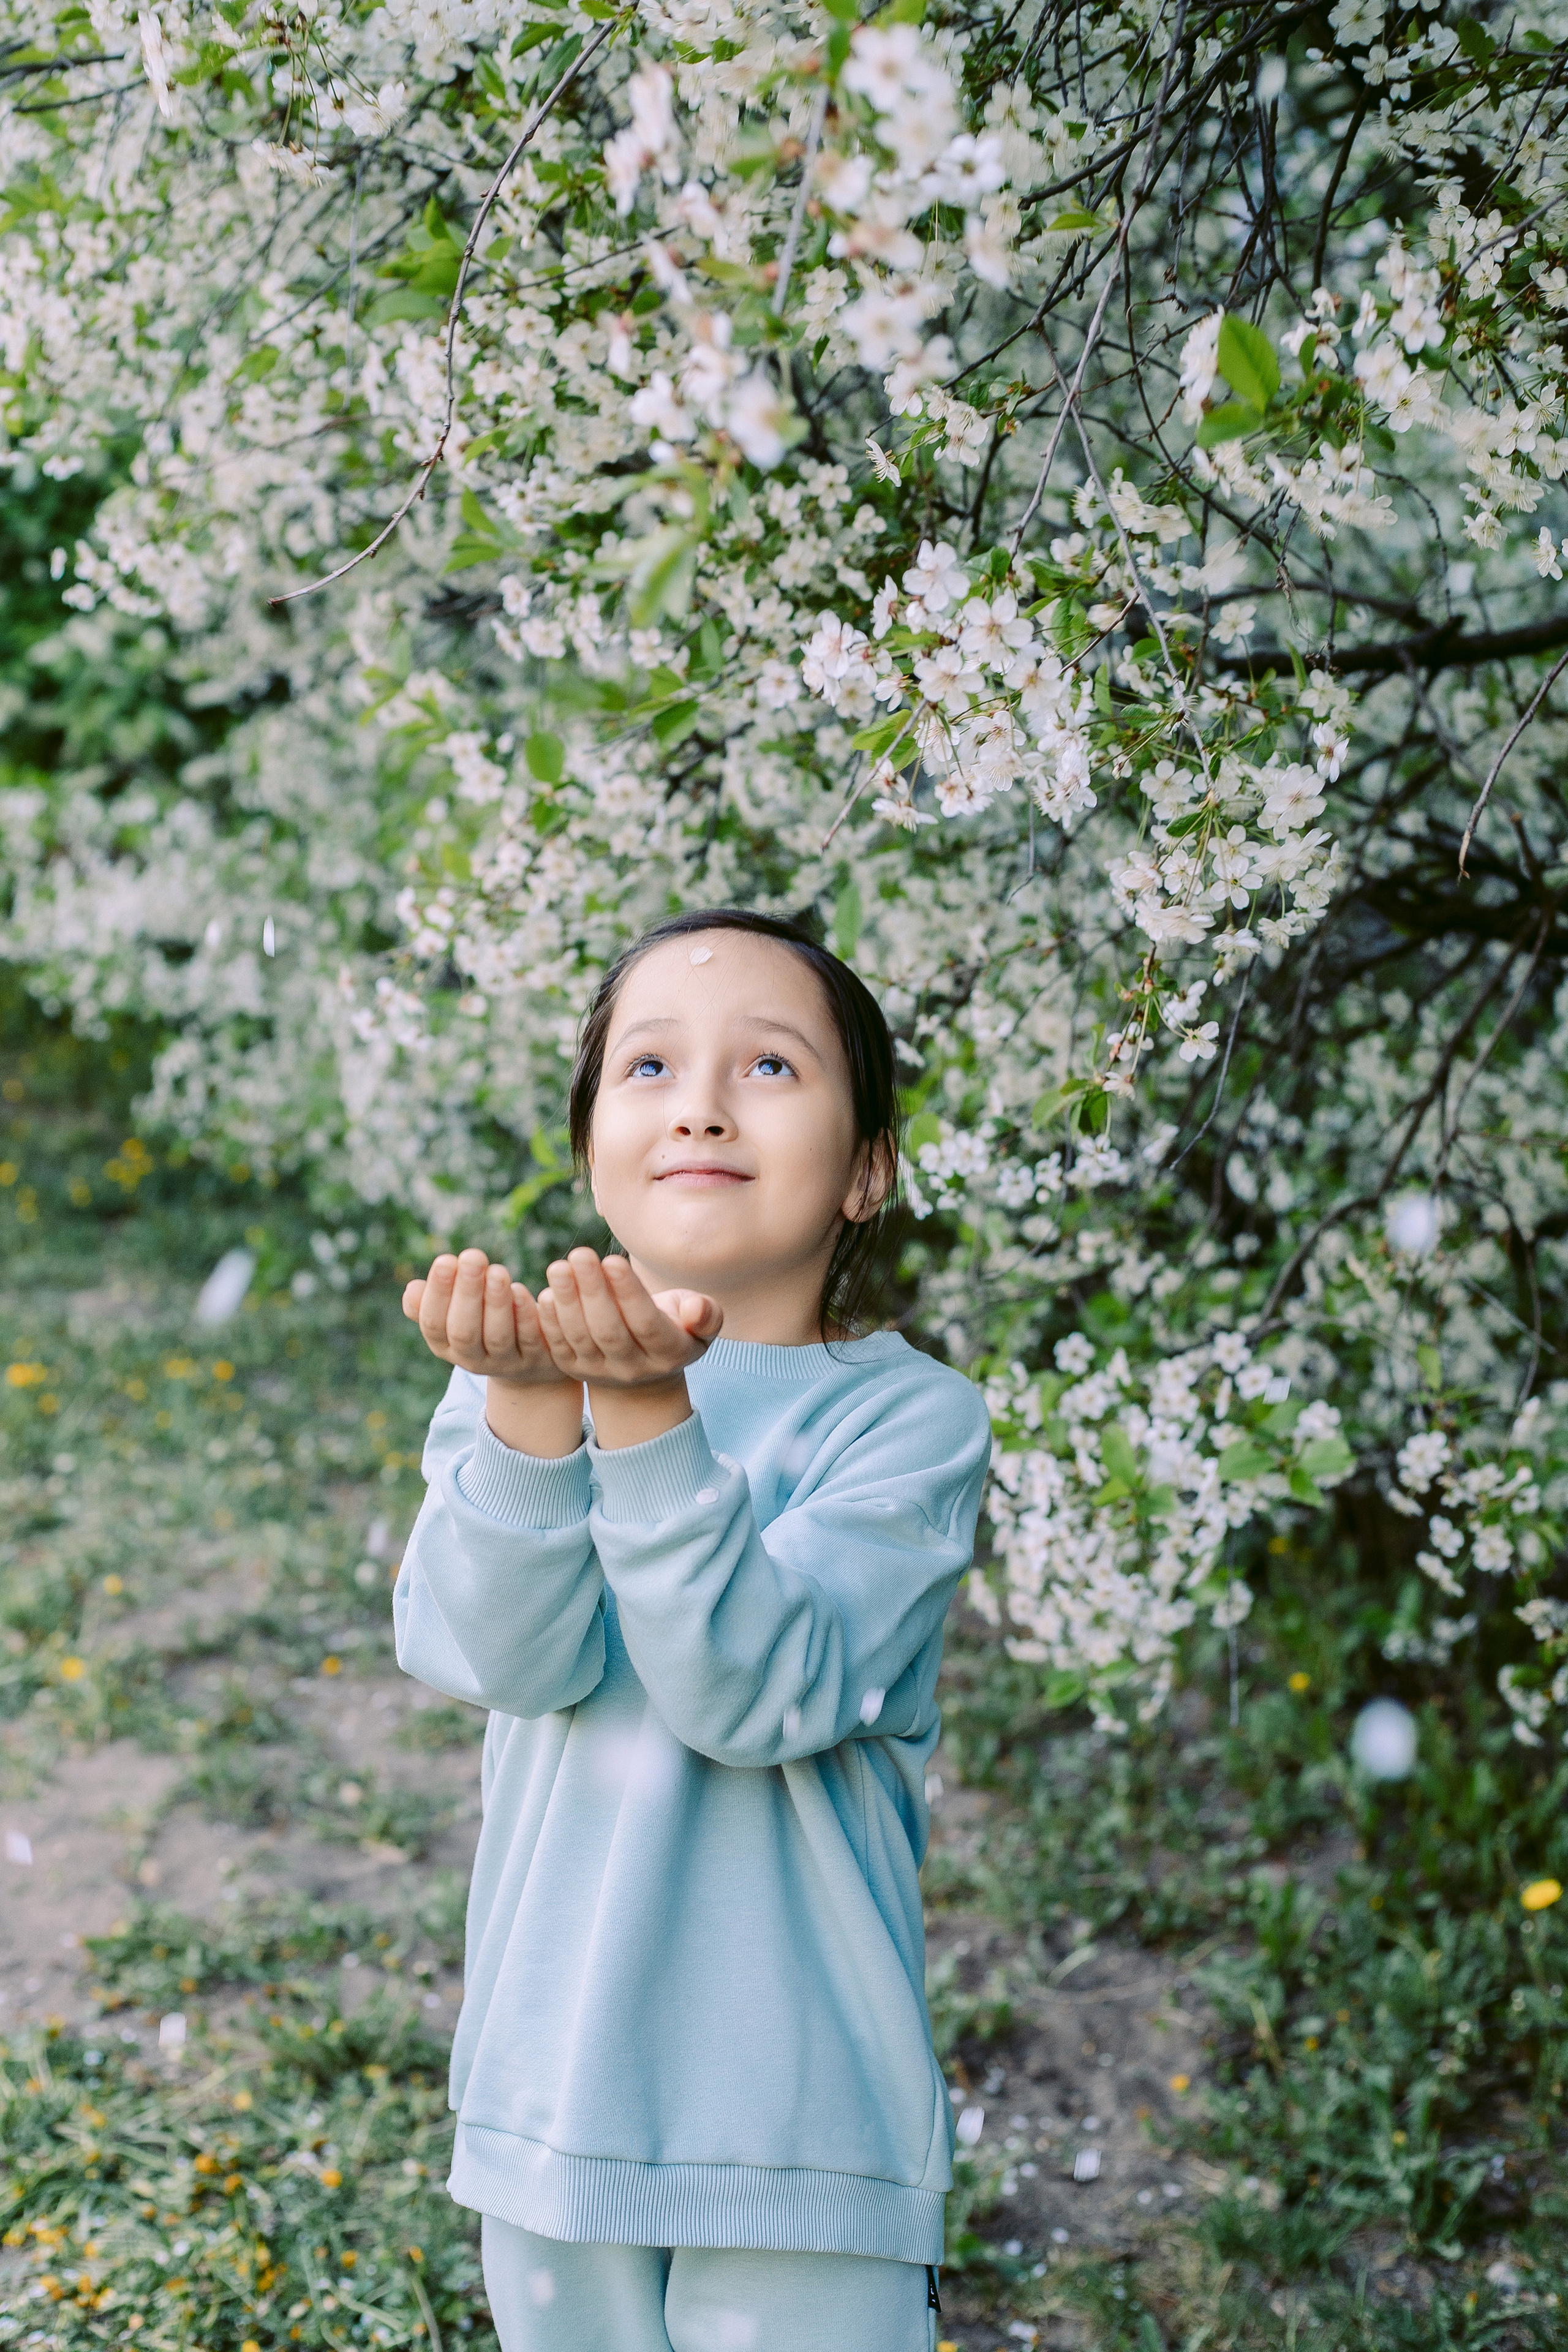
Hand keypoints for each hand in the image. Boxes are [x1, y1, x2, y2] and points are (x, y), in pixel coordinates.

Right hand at [403, 1249, 576, 1388]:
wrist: (528, 1364)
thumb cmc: (483, 1324)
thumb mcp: (455, 1317)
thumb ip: (433, 1304)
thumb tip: (412, 1289)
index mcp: (446, 1346)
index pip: (434, 1324)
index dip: (438, 1294)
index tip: (446, 1259)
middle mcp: (472, 1360)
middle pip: (464, 1331)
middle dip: (467, 1293)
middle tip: (473, 1256)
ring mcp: (505, 1363)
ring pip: (497, 1336)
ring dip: (496, 1303)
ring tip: (498, 1270)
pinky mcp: (536, 1360)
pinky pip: (529, 1339)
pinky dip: (525, 1316)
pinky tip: (521, 1290)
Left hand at [537, 1249, 720, 1396]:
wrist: (644, 1372)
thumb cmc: (676, 1329)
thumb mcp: (701, 1325)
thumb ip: (706, 1315)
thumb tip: (696, 1309)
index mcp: (669, 1354)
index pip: (647, 1324)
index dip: (629, 1294)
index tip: (614, 1260)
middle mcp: (634, 1368)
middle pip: (609, 1331)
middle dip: (593, 1291)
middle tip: (580, 1254)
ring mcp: (601, 1371)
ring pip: (581, 1337)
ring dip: (567, 1301)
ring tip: (559, 1267)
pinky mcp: (574, 1368)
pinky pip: (560, 1345)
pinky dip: (550, 1321)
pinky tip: (546, 1293)